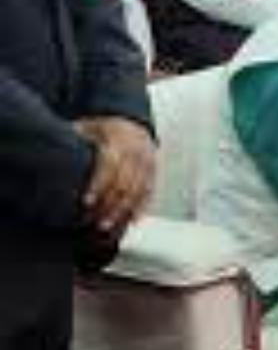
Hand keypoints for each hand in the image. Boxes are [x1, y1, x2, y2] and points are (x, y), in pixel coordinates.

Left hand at [75, 117, 156, 233]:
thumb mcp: (87, 127)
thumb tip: (52, 153)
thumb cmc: (104, 130)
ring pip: (138, 190)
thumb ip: (74, 139)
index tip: (86, 202)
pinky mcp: (153, 171)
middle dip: (111, 205)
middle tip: (96, 222)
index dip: (98, 185)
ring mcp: (147, 161)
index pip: (109, 165)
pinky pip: (149, 191)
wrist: (133, 123)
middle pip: (125, 183)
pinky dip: (141, 207)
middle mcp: (135, 151)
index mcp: (117, 140)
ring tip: (108, 226)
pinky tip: (132, 220)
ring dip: (124, 210)